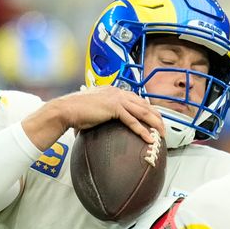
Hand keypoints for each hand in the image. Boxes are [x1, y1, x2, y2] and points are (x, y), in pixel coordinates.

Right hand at [22, 86, 164, 149]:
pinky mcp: (113, 107)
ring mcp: (116, 98)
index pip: (137, 100)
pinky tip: (149, 138)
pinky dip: (142, 130)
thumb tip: (103, 121)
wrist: (65, 110)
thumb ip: (103, 112)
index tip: (156, 119)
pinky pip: (132, 120)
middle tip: (164, 129)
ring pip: (142, 111)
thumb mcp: (94, 109)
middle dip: (157, 117)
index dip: (149, 110)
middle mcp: (117, 92)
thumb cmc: (76, 112)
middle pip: (144, 104)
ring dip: (154, 123)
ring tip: (162, 134)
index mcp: (114, 91)